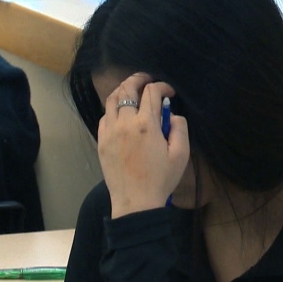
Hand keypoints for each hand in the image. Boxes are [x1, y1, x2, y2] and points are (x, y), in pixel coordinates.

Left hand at [98, 72, 189, 217]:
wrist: (136, 202)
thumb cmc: (161, 180)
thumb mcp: (181, 155)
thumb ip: (179, 128)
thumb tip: (172, 115)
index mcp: (146, 125)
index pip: (152, 92)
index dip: (162, 86)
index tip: (169, 92)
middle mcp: (125, 123)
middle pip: (127, 88)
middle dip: (139, 79)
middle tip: (147, 80)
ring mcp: (110, 131)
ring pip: (112, 99)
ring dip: (123, 90)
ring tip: (132, 90)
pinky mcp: (101, 141)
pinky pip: (104, 116)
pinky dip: (113, 108)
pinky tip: (120, 112)